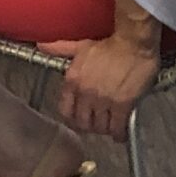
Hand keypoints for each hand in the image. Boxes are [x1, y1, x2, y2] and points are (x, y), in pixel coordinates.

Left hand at [41, 34, 159, 137]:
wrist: (133, 43)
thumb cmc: (110, 44)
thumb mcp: (80, 46)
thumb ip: (60, 48)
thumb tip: (42, 46)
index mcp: (73, 80)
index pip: (65, 110)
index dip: (72, 118)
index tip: (77, 119)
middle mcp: (85, 93)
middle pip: (82, 122)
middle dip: (89, 126)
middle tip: (94, 125)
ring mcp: (103, 100)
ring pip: (99, 127)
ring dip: (103, 129)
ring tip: (107, 127)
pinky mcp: (121, 105)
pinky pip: (116, 127)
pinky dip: (118, 133)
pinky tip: (120, 134)